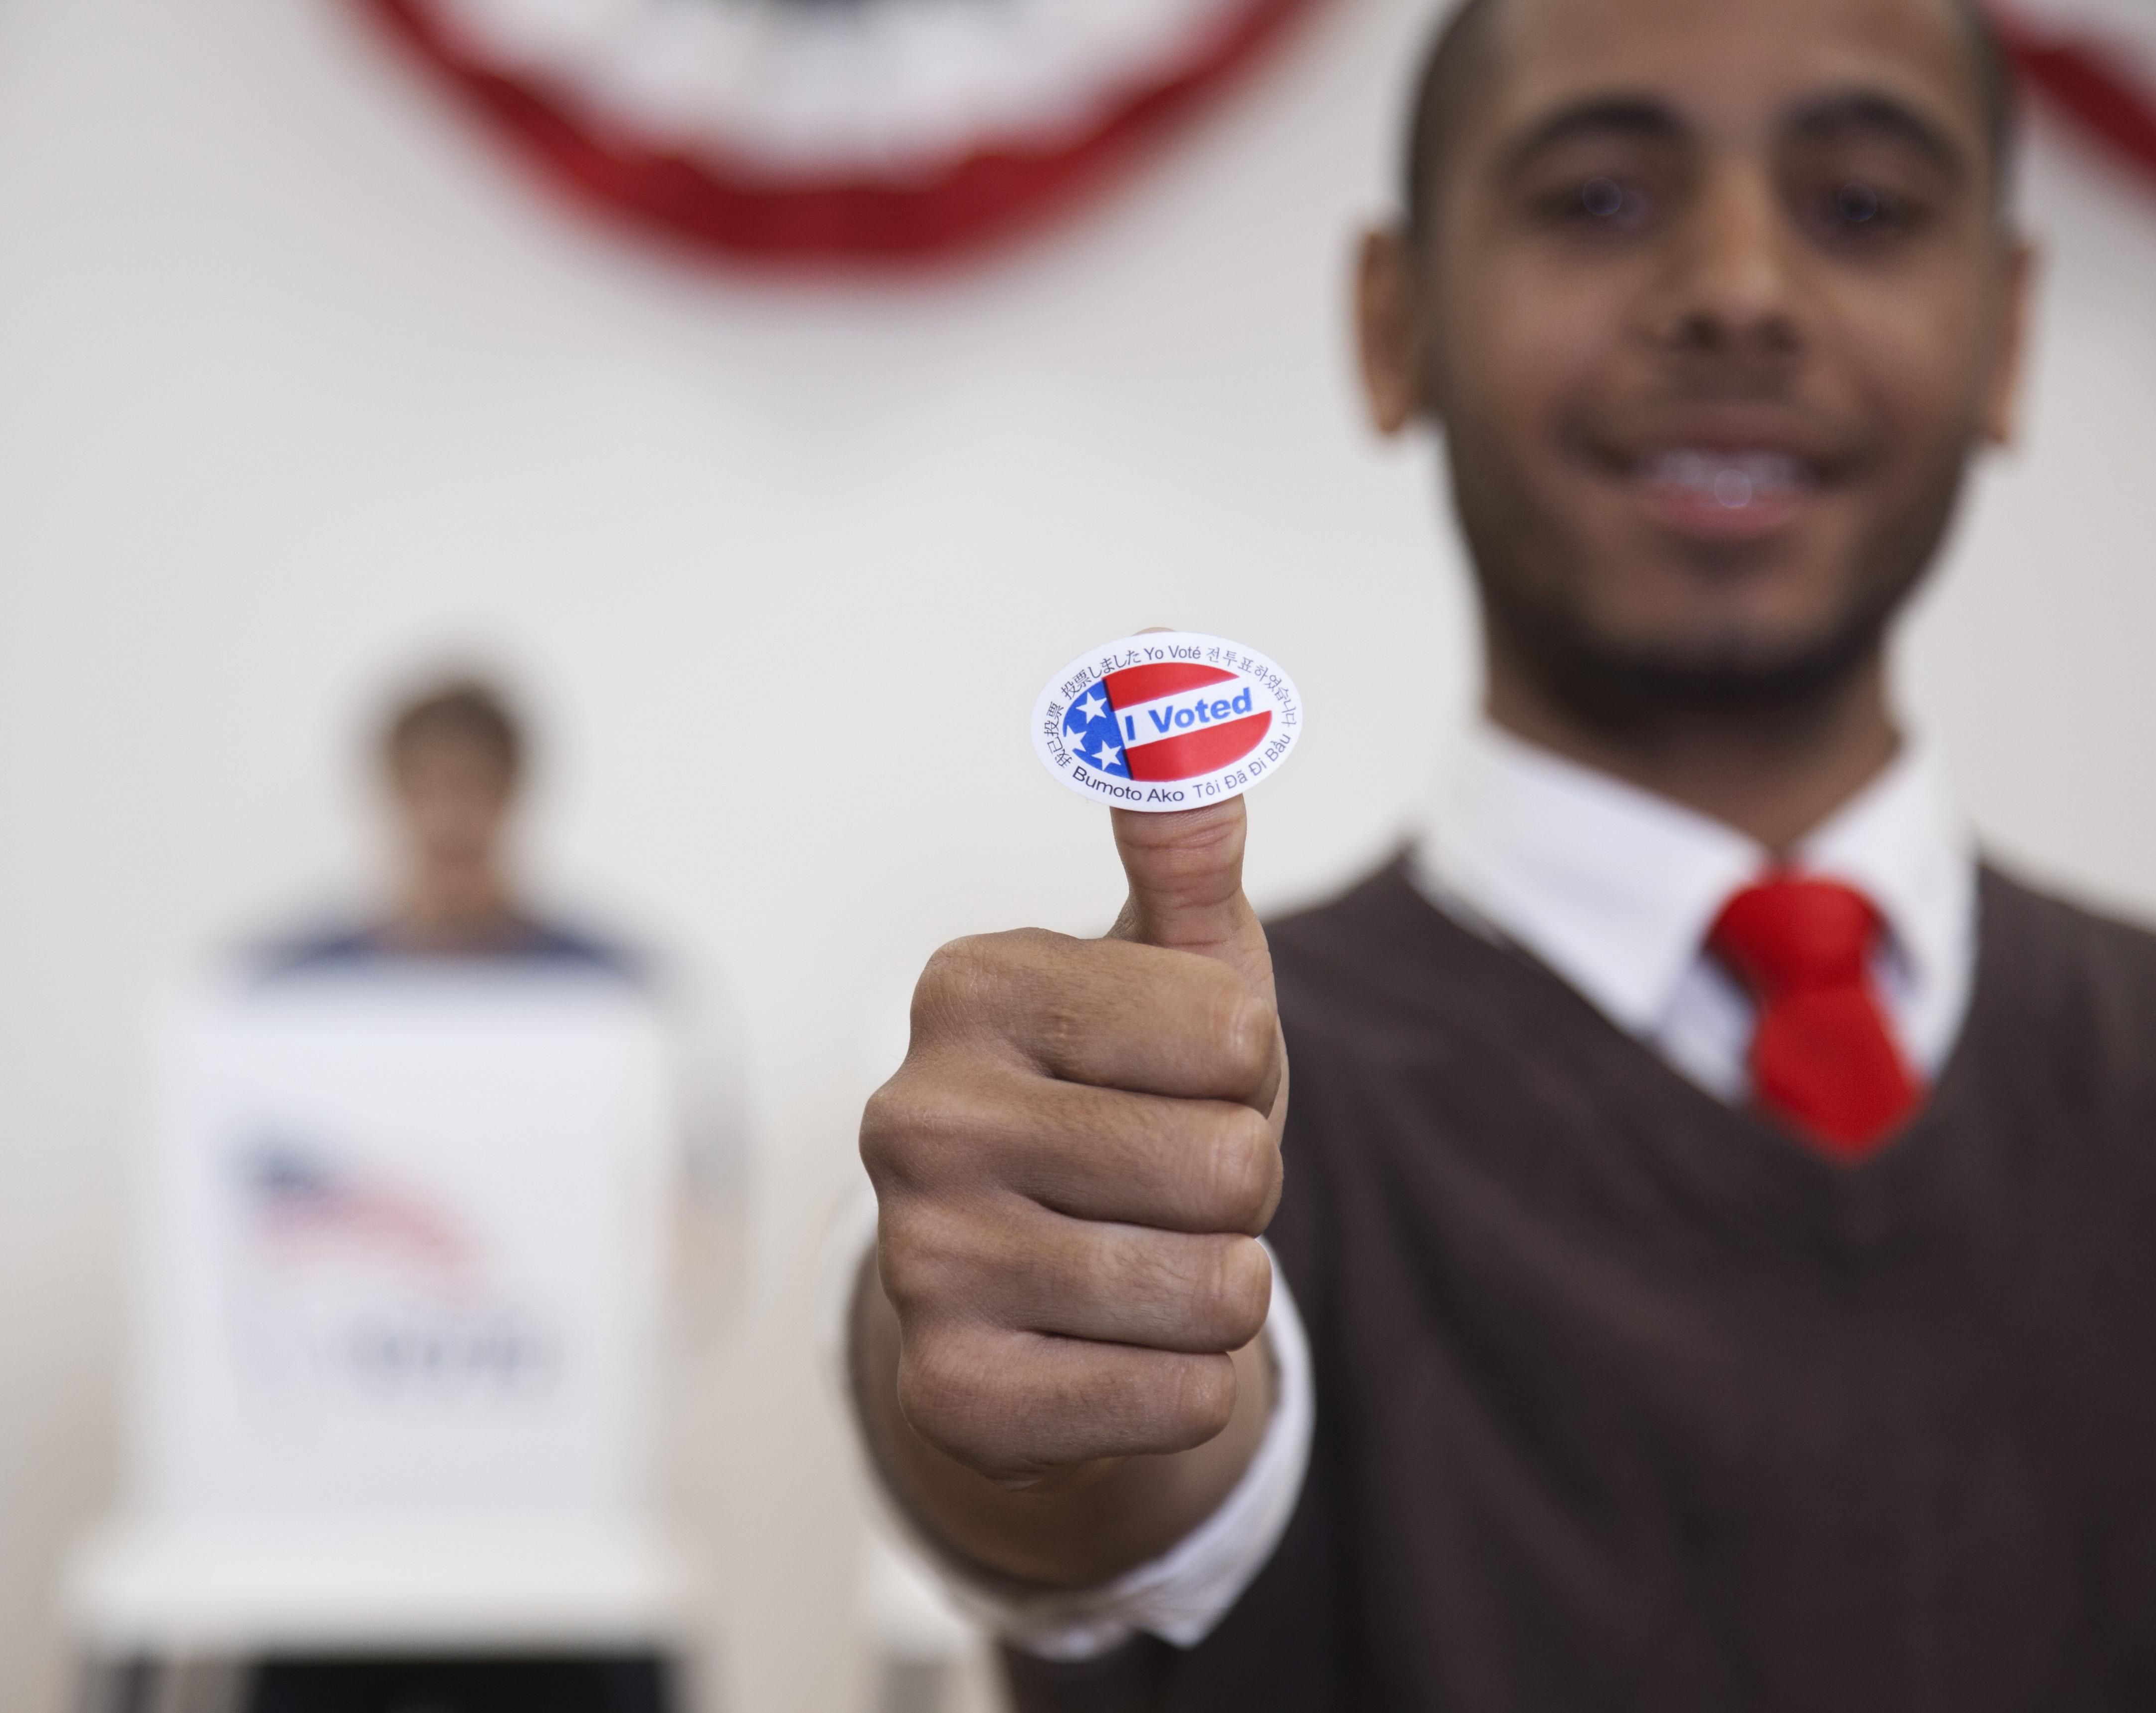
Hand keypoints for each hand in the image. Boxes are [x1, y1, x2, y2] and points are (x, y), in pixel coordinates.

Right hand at [859, 794, 1285, 1496]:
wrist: (1045, 1300)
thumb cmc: (1129, 1109)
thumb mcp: (1172, 973)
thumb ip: (1181, 844)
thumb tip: (1174, 682)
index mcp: (967, 985)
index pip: (1237, 1032)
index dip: (1242, 1073)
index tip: (1167, 1083)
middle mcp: (913, 1112)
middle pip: (1233, 1165)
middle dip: (1238, 1190)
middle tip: (1158, 1188)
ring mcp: (917, 1260)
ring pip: (1218, 1291)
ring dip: (1218, 1291)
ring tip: (1140, 1264)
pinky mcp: (949, 1393)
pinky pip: (1177, 1399)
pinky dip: (1179, 1387)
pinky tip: (1106, 1350)